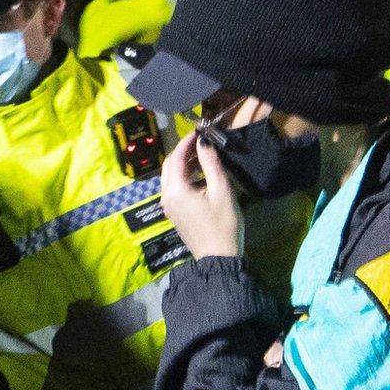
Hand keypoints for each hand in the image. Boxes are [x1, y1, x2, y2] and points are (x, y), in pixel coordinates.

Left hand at [159, 133, 241, 258]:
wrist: (218, 257)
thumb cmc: (223, 224)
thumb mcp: (221, 191)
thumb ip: (210, 164)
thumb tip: (203, 142)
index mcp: (175, 190)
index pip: (175, 158)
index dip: (186, 142)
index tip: (199, 131)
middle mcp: (166, 196)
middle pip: (169, 166)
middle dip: (183, 152)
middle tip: (201, 143)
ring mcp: (168, 206)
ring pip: (171, 177)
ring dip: (184, 165)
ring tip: (204, 157)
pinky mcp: (174, 212)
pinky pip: (174, 189)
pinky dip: (185, 178)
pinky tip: (202, 177)